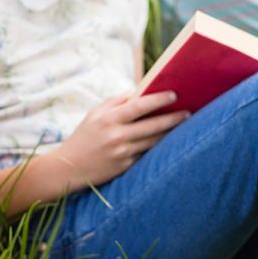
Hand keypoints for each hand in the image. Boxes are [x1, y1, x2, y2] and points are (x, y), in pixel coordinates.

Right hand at [54, 91, 189, 187]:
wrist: (69, 167)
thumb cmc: (84, 135)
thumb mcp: (95, 113)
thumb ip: (117, 101)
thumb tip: (140, 91)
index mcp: (108, 119)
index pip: (139, 106)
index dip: (158, 100)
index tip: (174, 95)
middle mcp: (116, 136)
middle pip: (152, 126)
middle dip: (173, 118)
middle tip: (188, 112)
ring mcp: (122, 153)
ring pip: (154, 141)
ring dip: (170, 133)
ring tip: (184, 125)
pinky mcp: (125, 167)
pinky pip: (146, 154)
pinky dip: (158, 147)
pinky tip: (169, 141)